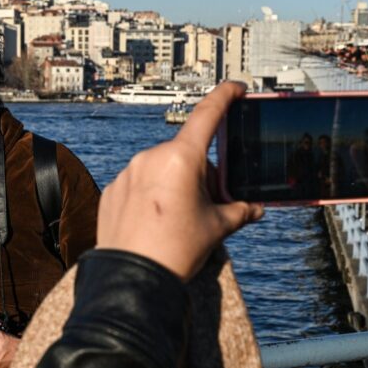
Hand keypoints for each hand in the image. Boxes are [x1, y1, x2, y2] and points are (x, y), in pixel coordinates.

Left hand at [96, 81, 263, 280]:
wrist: (131, 279)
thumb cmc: (174, 251)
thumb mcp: (216, 228)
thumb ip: (240, 211)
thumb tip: (254, 209)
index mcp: (180, 159)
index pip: (207, 115)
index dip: (224, 97)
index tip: (235, 88)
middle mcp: (150, 158)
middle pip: (186, 153)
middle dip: (201, 173)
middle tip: (208, 205)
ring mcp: (128, 173)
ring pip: (161, 168)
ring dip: (175, 184)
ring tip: (178, 220)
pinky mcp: (112, 191)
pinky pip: (139, 184)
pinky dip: (152, 196)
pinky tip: (156, 222)